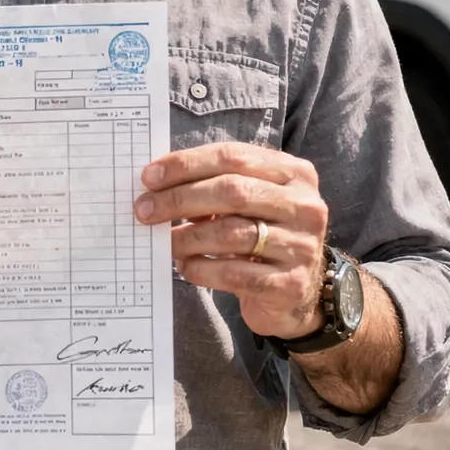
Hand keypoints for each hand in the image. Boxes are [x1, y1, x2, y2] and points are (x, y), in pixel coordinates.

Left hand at [133, 143, 328, 340]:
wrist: (298, 293)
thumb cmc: (263, 236)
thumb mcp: (250, 203)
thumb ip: (215, 186)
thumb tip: (157, 184)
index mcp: (295, 173)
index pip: (233, 156)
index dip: (187, 164)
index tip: (149, 177)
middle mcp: (305, 205)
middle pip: (232, 191)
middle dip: (180, 198)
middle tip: (144, 210)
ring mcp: (301, 246)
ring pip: (231, 232)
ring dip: (187, 237)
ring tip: (165, 242)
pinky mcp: (290, 284)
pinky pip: (234, 273)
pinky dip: (201, 268)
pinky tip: (186, 266)